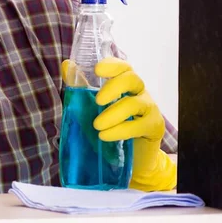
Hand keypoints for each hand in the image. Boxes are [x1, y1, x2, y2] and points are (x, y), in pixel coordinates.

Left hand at [61, 57, 176, 190]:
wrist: (134, 157)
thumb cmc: (113, 127)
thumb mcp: (93, 107)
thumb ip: (81, 87)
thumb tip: (67, 65)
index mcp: (126, 85)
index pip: (124, 67)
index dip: (113, 65)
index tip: (97, 70)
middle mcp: (140, 93)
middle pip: (132, 79)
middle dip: (114, 87)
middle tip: (97, 101)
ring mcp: (149, 109)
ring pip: (134, 104)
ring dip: (113, 114)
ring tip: (97, 125)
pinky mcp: (155, 127)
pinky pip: (139, 125)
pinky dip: (120, 131)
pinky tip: (104, 136)